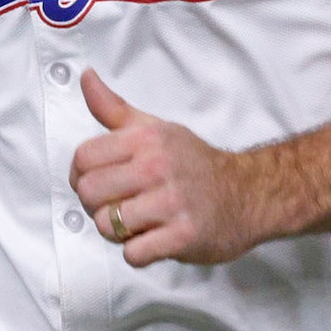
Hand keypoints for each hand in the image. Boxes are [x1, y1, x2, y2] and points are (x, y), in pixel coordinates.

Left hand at [67, 70, 268, 265]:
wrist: (248, 194)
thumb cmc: (194, 164)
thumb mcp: (155, 129)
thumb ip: (114, 109)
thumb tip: (86, 77)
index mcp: (146, 138)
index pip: (83, 158)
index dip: (82, 175)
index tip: (100, 182)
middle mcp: (157, 166)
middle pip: (89, 193)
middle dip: (98, 205)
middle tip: (120, 206)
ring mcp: (171, 202)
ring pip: (107, 225)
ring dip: (117, 231)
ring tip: (139, 223)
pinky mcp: (183, 236)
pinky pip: (133, 253)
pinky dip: (138, 252)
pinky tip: (155, 239)